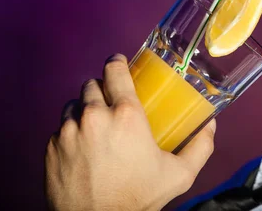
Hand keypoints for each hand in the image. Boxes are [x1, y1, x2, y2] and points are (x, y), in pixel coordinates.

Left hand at [45, 54, 215, 210]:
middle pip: (92, 84)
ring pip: (74, 106)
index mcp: (126, 115)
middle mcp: (94, 116)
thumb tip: (210, 126)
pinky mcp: (51, 148)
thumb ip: (200, 146)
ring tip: (95, 127)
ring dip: (85, 110)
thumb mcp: (180, 174)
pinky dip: (70, 133)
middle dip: (102, 90)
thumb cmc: (138, 199)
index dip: (117, 63)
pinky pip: (60, 129)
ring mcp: (68, 131)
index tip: (118, 63)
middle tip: (111, 104)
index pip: (115, 71)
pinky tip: (82, 148)